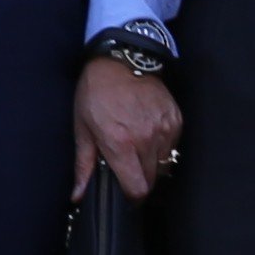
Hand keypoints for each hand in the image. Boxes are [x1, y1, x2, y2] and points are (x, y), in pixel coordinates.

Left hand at [73, 58, 178, 201]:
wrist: (121, 58)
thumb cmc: (96, 92)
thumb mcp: (82, 127)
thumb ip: (84, 165)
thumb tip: (78, 195)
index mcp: (120, 144)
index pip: (137, 189)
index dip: (131, 196)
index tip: (125, 192)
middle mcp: (146, 139)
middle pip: (151, 180)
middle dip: (139, 179)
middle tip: (127, 165)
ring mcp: (164, 128)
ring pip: (163, 164)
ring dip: (151, 163)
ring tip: (136, 146)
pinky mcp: (175, 119)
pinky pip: (172, 146)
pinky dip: (161, 146)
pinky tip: (147, 132)